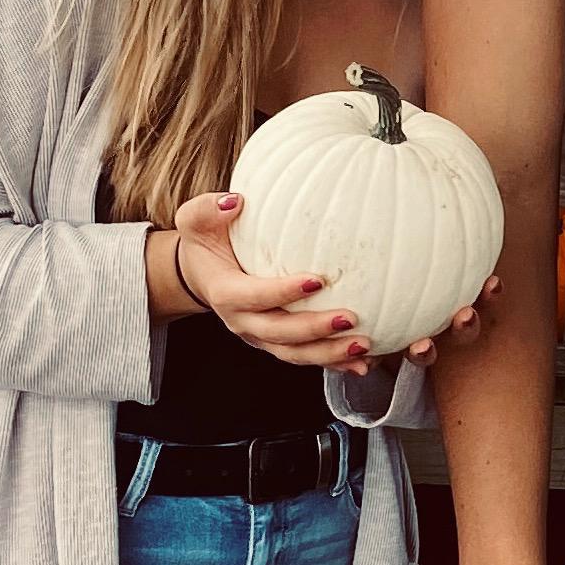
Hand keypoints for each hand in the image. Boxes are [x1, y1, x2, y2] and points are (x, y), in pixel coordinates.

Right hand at [171, 195, 503, 374]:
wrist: (201, 274)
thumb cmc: (207, 240)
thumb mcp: (197, 220)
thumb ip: (209, 209)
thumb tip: (235, 200)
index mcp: (227, 294)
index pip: (257, 296)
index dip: (285, 291)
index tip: (318, 279)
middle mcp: (244, 323)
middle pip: (282, 335)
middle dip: (317, 331)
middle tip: (352, 320)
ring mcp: (262, 338)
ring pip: (297, 355)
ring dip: (332, 354)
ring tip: (367, 347)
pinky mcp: (277, 344)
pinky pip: (308, 358)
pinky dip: (335, 364)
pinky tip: (366, 363)